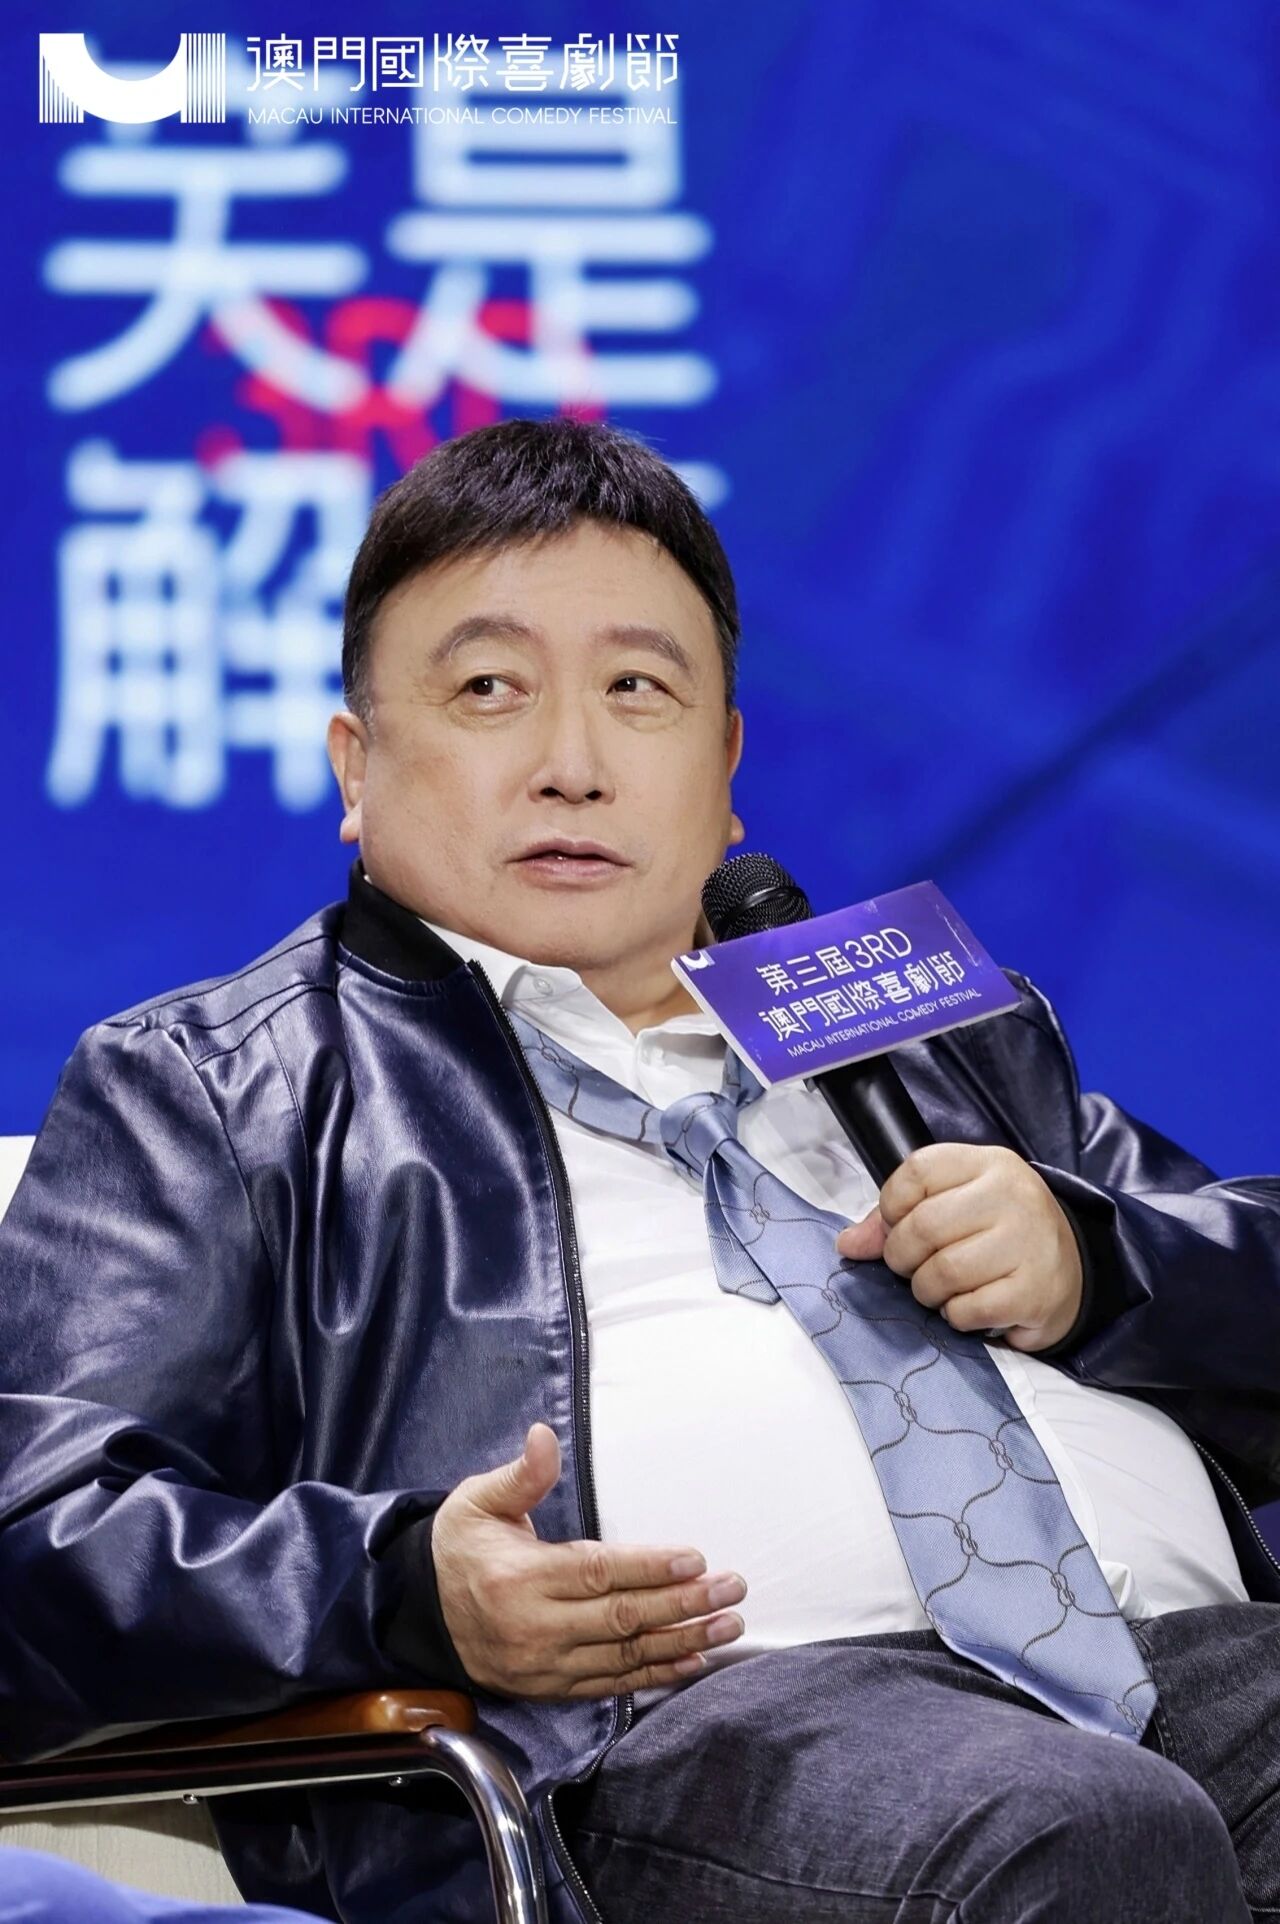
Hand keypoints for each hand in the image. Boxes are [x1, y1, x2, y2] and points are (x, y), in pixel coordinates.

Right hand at [432, 1422, 746, 1697]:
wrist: (420, 1613)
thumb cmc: (460, 1547)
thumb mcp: (478, 1501)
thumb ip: (521, 1475)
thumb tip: (544, 1436)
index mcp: (519, 1577)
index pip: (597, 1572)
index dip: (649, 1567)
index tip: (695, 1559)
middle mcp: (534, 1627)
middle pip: (622, 1617)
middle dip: (683, 1604)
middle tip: (731, 1590)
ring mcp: (544, 1665)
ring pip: (624, 1656)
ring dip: (681, 1641)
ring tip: (727, 1625)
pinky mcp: (550, 1687)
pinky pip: (611, 1685)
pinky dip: (654, 1676)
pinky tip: (692, 1661)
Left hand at [834, 1144, 1082, 1352]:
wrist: (1070, 1271)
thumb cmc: (999, 1233)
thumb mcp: (955, 1205)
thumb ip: (897, 1219)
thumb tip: (848, 1244)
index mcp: (989, 1164)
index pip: (918, 1170)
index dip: (891, 1204)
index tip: (896, 1225)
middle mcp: (1012, 1196)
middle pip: (924, 1225)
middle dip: (902, 1257)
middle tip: (911, 1268)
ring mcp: (1028, 1243)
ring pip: (943, 1271)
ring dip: (927, 1291)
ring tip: (939, 1289)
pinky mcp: (1034, 1291)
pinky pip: (967, 1309)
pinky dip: (955, 1315)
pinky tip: (967, 1306)